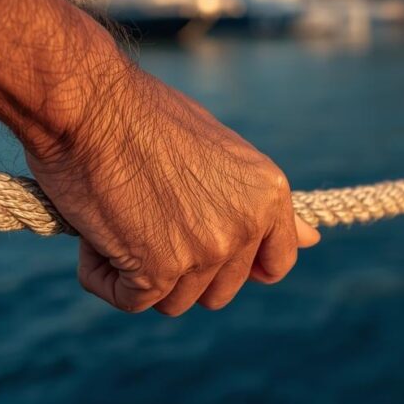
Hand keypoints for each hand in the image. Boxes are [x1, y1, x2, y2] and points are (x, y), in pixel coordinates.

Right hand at [25, 65, 318, 315]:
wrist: (88, 103)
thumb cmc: (142, 116)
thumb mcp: (223, 153)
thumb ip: (259, 202)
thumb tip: (315, 239)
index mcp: (270, 194)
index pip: (277, 264)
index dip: (239, 266)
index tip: (204, 250)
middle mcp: (246, 226)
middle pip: (219, 290)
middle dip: (180, 268)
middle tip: (145, 217)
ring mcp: (206, 252)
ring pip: (173, 301)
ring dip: (140, 273)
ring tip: (119, 216)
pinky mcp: (158, 272)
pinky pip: (130, 301)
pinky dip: (103, 276)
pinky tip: (94, 233)